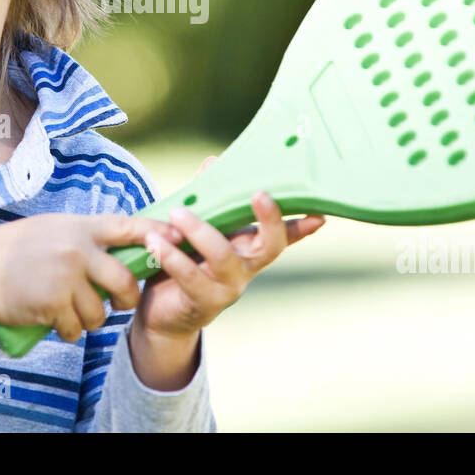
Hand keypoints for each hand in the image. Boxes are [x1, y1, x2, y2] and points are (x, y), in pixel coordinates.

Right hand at [0, 212, 183, 342]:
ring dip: (91, 319)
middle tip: (118, 302)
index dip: (158, 234)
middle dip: (125, 298)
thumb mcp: (57, 228)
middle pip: (124, 281)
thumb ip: (89, 235)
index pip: (130, 227)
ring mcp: (66, 278)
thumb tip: (127, 238)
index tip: (179, 238)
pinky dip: (69, 331)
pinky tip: (56, 321)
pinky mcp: (53, 304)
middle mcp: (78, 250)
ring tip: (72, 311)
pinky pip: (76, 328)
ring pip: (100, 312)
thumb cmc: (19, 248)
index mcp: (83, 228)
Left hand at [133, 155, 325, 340]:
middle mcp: (246, 268)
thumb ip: (206, 198)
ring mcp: (229, 288)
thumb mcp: (196, 228)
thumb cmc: (183, 262)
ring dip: (199, 232)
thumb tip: (214, 162)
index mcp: (248, 247)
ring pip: (223, 256)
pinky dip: (172, 257)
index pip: (283, 236)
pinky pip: (191, 277)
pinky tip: (155, 242)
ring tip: (177, 213)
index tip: (319, 215)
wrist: (162, 313)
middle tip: (259, 193)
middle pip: (269, 245)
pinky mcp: (203, 302)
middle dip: (269, 220)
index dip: (302, 226)